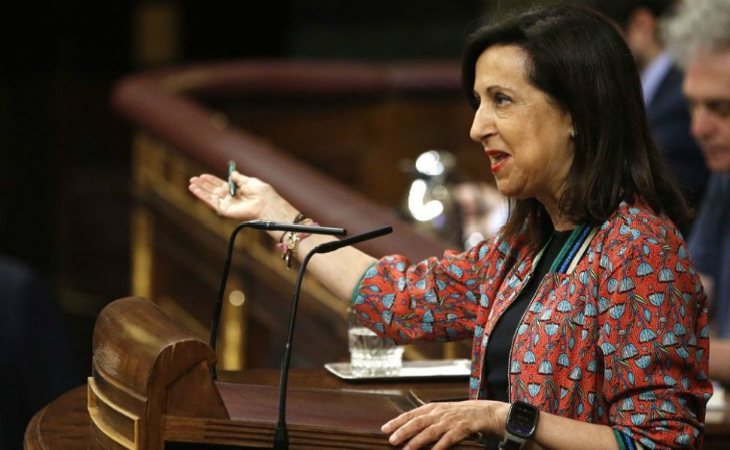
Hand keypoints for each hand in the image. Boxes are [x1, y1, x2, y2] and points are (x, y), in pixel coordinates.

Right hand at [188, 172, 292, 221]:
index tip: (203, 175)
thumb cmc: (262, 193)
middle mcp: (231, 197)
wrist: (266, 204)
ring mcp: (228, 204)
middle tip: (194, 178)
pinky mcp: (225, 210)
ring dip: (200, 189)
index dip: (212, 180)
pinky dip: (202, 195)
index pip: (222, 184)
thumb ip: (239, 178)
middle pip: (214, 190)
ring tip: (191, 183)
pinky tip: (194, 189)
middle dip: (204, 184)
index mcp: (237, 190)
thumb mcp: (250, 181)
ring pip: (211, 195)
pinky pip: (211, 202)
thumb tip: (232, 173)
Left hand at [381, 400, 507, 449]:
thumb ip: (425, 418)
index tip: (384, 429)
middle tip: (391, 440)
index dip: (397, 421)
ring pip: (430, 431)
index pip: (411, 414)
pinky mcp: (461, 429)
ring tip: (406, 449)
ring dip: (417, 441)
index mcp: (432, 408)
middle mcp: (439, 413)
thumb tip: (405, 426)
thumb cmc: (458, 413)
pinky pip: (448, 440)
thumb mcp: (440, 411)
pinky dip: (439, 447)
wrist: (483, 412)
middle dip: (403, 431)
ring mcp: (450, 421)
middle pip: (418, 422)